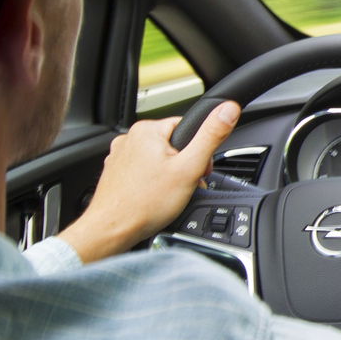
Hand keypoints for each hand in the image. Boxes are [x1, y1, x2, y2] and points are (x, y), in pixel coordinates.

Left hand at [58, 102, 240, 262]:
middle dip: (183, 166)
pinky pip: (143, 171)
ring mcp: (120, 156)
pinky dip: (151, 183)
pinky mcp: (116, 172)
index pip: (187, 129)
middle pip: (173, 145)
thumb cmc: (145, 203)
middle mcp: (130, 138)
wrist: (112, 230)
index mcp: (147, 130)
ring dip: (168, 175)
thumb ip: (211, 136)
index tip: (196, 171)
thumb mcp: (189, 168)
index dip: (199, 152)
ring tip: (165, 194)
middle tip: (182, 186)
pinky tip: (152, 197)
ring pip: (158, 159)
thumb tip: (228, 110)